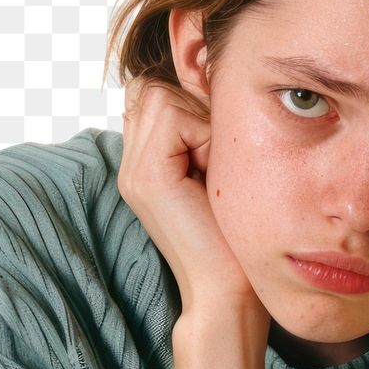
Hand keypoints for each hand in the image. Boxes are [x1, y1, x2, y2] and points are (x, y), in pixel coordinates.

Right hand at [119, 76, 268, 323]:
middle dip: (195, 103)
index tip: (221, 139)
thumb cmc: (237, 240)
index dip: (192, 98)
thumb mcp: (223, 172)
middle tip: (219, 152)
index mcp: (147, 163)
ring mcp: (134, 170)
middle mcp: (132, 163)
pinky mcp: (148, 177)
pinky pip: (174, 115)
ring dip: (201, 120)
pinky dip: (204, 134)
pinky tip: (214, 173)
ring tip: (216, 166)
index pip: (156, 90)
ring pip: (162, 93)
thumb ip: (208, 132)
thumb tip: (213, 74)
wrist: (229, 294)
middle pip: (154, 84)